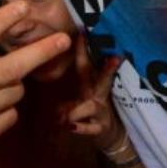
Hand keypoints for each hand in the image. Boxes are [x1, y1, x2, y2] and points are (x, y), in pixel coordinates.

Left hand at [65, 36, 123, 150]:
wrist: (111, 136)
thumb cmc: (91, 111)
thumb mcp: (84, 96)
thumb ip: (72, 85)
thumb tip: (51, 68)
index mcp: (90, 84)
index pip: (86, 64)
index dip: (84, 48)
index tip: (83, 31)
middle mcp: (97, 94)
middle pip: (103, 78)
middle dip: (108, 69)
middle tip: (115, 58)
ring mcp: (101, 111)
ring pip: (91, 105)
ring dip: (76, 109)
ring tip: (61, 117)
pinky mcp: (102, 128)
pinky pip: (91, 128)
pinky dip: (81, 128)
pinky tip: (72, 128)